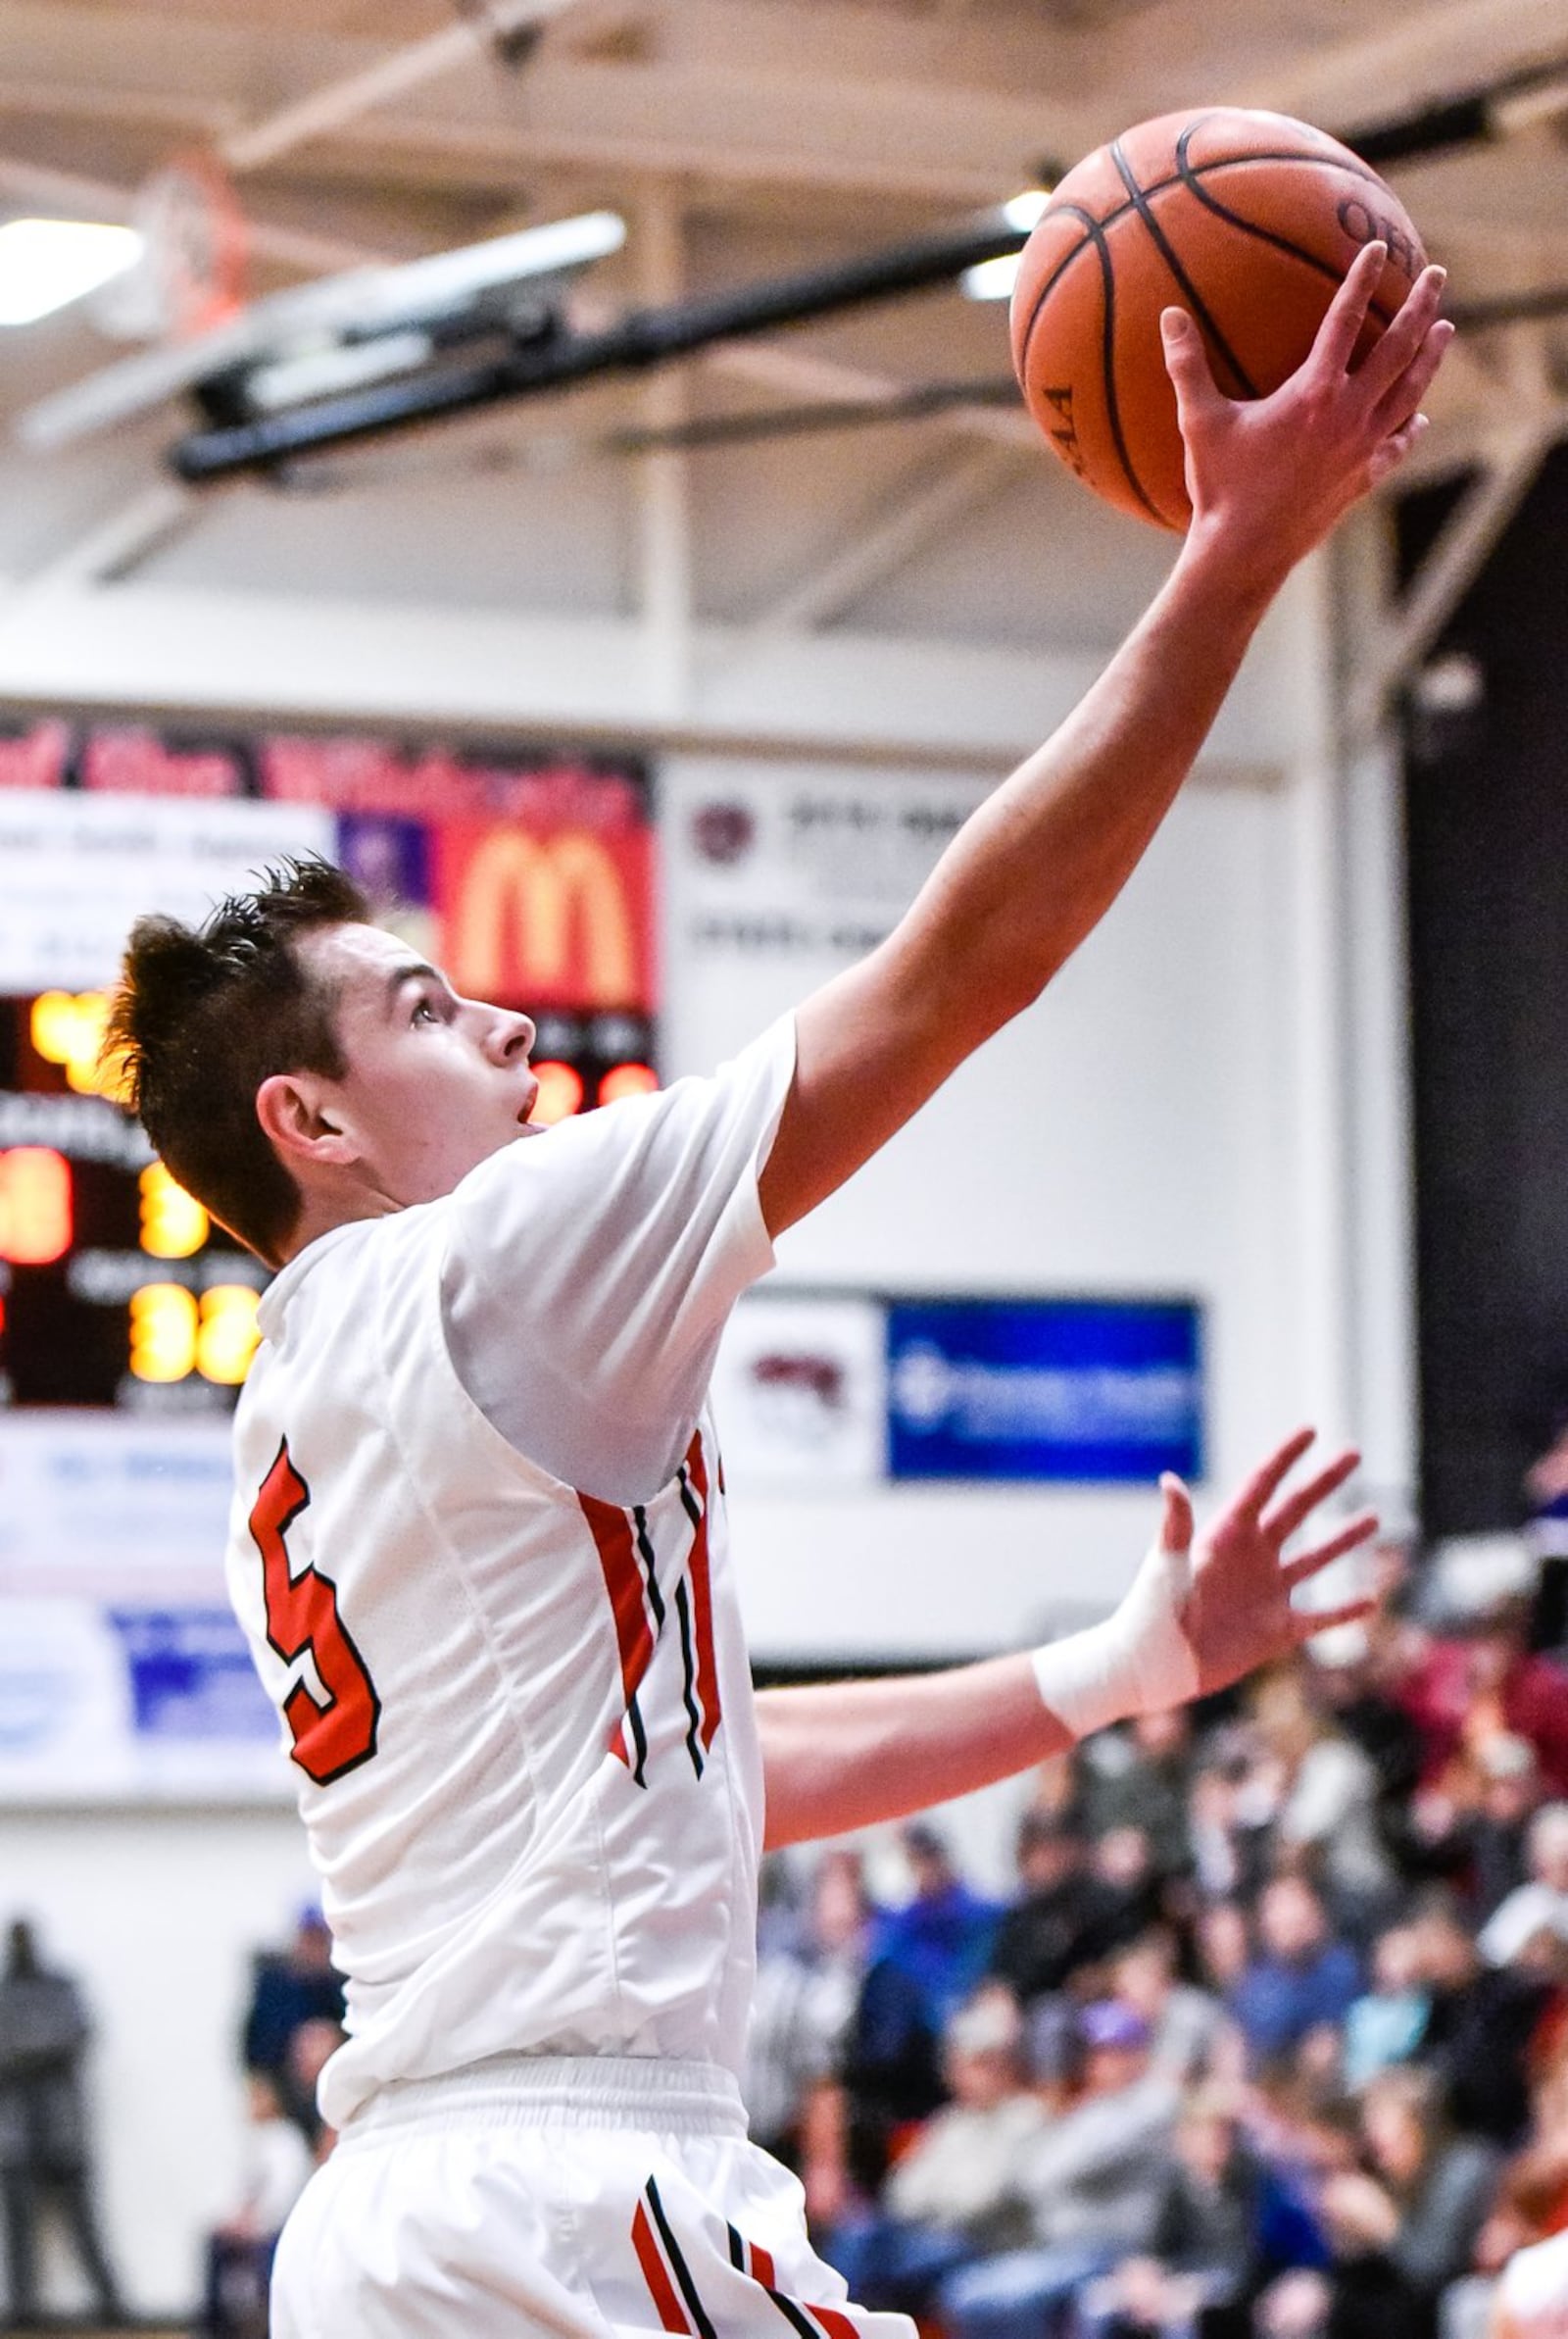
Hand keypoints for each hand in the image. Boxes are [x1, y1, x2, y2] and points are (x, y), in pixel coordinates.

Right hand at [1162, 242, 1453, 578]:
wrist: (1246, 553)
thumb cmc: (1220, 487)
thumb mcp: (1199, 423)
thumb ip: (1187, 366)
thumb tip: (1168, 315)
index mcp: (1314, 393)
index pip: (1345, 320)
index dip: (1362, 279)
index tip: (1378, 248)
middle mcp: (1350, 415)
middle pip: (1399, 349)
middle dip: (1421, 307)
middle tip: (1436, 275)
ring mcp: (1363, 449)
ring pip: (1411, 392)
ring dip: (1430, 357)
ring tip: (1444, 330)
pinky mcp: (1363, 479)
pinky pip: (1398, 445)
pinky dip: (1412, 426)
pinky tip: (1419, 418)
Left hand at [1164, 1427, 1378, 1697]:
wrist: (1151, 1668)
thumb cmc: (1150, 1613)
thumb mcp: (1166, 1566)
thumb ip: (1177, 1526)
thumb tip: (1169, 1479)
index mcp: (1227, 1536)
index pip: (1262, 1485)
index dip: (1285, 1457)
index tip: (1311, 1430)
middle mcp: (1251, 1558)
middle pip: (1296, 1510)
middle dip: (1324, 1482)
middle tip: (1353, 1453)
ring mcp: (1266, 1594)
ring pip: (1315, 1559)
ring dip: (1344, 1539)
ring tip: (1373, 1516)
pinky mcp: (1275, 1632)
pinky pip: (1319, 1618)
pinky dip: (1345, 1611)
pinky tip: (1371, 1600)